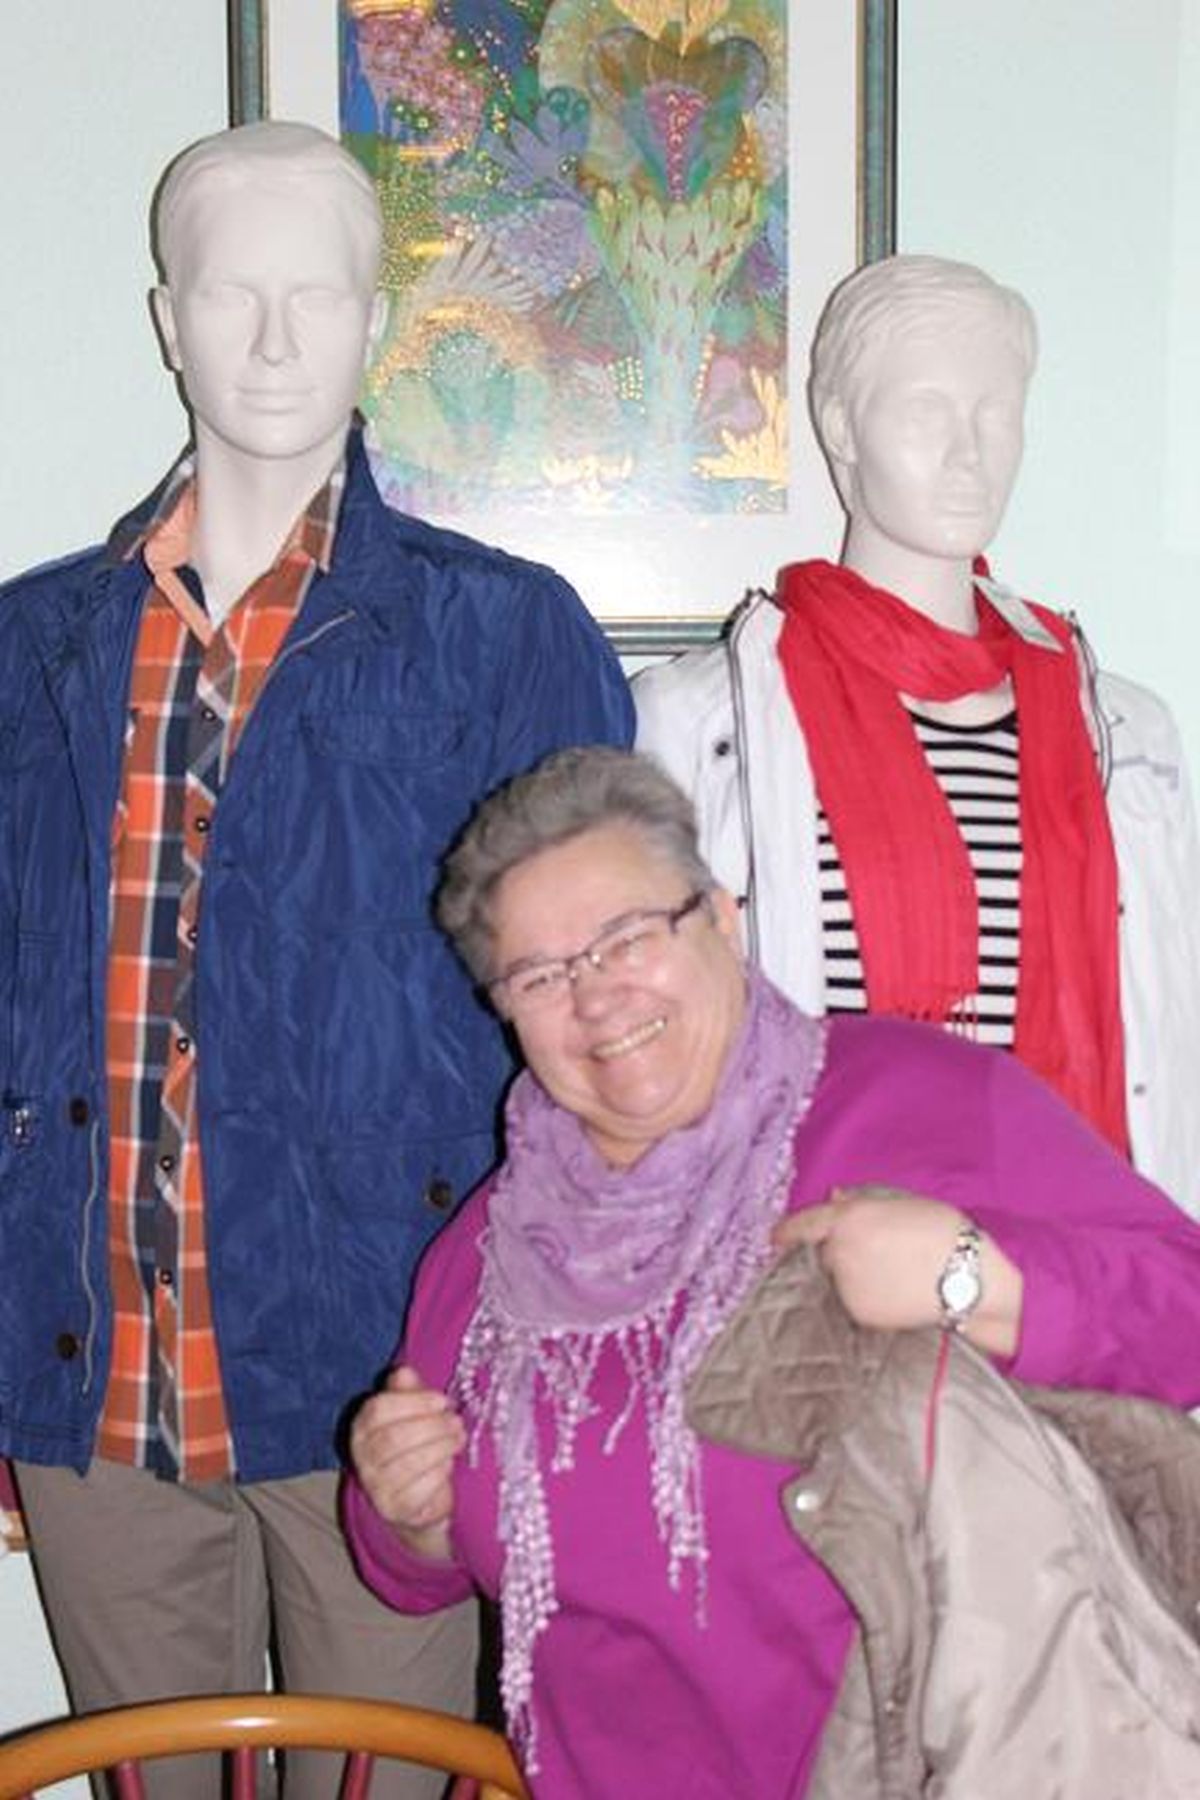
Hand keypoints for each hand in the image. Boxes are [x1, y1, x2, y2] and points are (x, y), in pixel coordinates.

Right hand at [349, 1365, 466, 1562]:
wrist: (418, 1498)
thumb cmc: (416, 1444)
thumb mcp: (412, 1411)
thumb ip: (407, 1391)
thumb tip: (404, 1372)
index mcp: (362, 1426)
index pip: (378, 1409)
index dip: (414, 1402)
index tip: (442, 1401)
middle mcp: (362, 1457)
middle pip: (394, 1437)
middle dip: (432, 1427)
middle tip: (457, 1422)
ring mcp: (376, 1486)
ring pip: (408, 1464)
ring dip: (441, 1448)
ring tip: (459, 1439)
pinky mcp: (394, 1508)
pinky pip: (419, 1490)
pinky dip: (439, 1474)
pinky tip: (448, 1464)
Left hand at [773, 1184, 1021, 1353]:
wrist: (969, 1278)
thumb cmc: (943, 1232)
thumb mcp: (903, 1203)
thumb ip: (861, 1202)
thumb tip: (834, 1197)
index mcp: (847, 1219)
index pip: (801, 1226)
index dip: (786, 1232)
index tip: (778, 1238)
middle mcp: (839, 1252)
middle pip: (823, 1254)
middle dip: (836, 1254)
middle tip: (873, 1255)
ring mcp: (848, 1285)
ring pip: (838, 1280)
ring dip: (852, 1276)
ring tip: (893, 1273)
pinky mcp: (860, 1313)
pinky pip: (854, 1301)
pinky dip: (867, 1297)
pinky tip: (897, 1290)